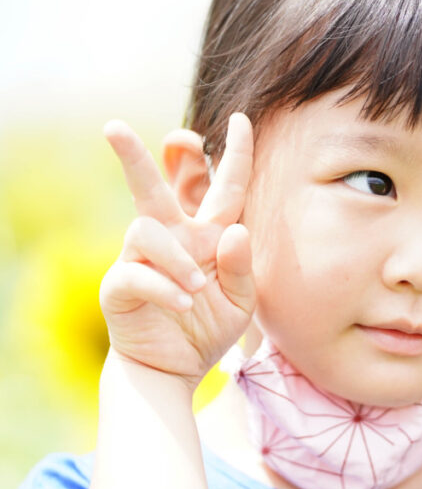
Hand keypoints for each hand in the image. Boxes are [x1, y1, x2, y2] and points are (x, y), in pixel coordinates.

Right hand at [98, 112, 256, 392]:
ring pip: (147, 229)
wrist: (176, 368)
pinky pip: (137, 273)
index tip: (241, 119)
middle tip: (113, 127)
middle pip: (153, 187)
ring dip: (177, 258)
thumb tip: (236, 230)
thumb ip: (242, 267)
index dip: (234, 153)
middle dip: (136, 156)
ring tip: (196, 290)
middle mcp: (174, 237)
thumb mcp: (241, 301)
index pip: (223, 186)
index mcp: (208, 234)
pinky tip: (182, 304)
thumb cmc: (209, 327)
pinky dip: (164, 287)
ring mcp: (142, 258)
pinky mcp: (121, 284)